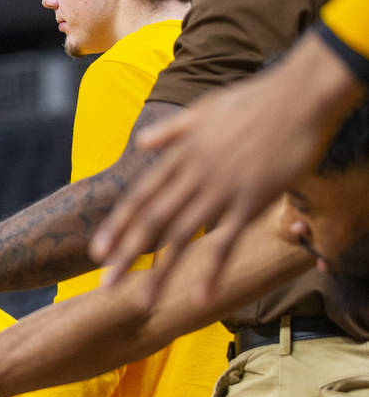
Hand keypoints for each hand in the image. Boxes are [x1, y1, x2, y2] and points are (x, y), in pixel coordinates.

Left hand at [90, 40, 359, 304]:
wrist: (298, 94)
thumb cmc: (253, 101)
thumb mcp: (203, 110)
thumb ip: (170, 131)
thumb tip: (141, 143)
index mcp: (180, 157)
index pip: (139, 198)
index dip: (117, 226)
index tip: (97, 251)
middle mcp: (193, 176)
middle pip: (152, 221)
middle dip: (126, 254)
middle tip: (104, 284)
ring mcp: (221, 190)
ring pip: (181, 236)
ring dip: (160, 271)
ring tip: (142, 301)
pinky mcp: (251, 200)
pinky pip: (227, 241)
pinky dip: (212, 270)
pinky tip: (200, 297)